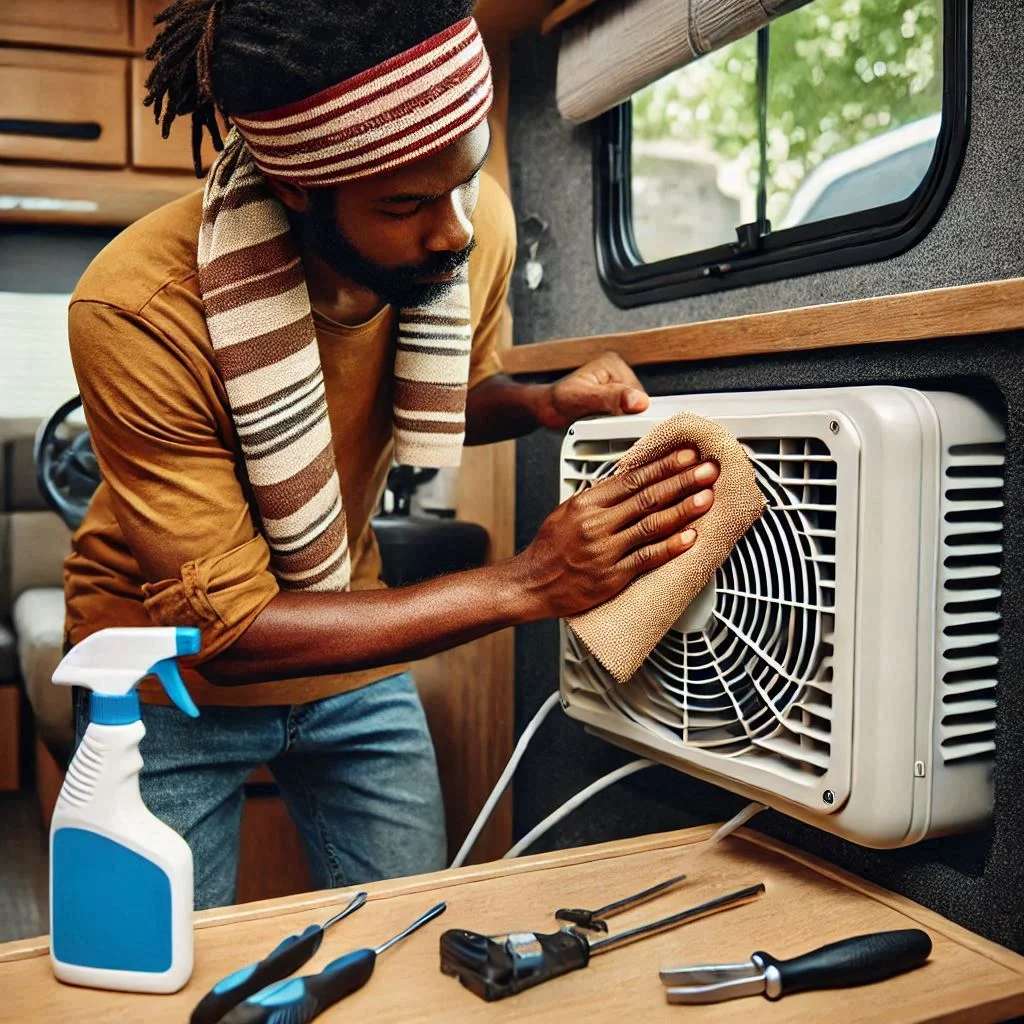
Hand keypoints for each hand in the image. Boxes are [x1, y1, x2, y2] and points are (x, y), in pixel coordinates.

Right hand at [514, 449, 718, 619]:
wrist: (531, 584)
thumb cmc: (550, 549)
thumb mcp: (568, 511)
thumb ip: (600, 497)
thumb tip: (632, 479)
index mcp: (586, 503)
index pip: (632, 478)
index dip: (663, 465)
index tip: (687, 456)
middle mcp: (596, 524)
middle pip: (646, 497)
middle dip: (682, 481)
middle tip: (708, 471)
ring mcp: (605, 550)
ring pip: (650, 525)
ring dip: (683, 510)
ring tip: (706, 498)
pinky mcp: (612, 576)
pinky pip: (646, 558)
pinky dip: (670, 547)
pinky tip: (690, 538)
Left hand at [537, 351, 648, 429]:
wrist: (543, 410)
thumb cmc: (557, 401)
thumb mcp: (582, 398)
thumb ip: (610, 398)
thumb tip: (637, 401)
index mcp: (614, 364)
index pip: (639, 395)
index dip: (630, 414)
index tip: (614, 424)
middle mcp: (619, 373)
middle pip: (638, 406)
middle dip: (624, 420)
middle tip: (602, 424)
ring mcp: (618, 388)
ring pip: (633, 415)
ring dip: (620, 425)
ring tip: (600, 424)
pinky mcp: (615, 401)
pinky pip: (626, 418)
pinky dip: (617, 427)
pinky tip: (603, 426)